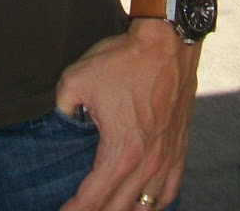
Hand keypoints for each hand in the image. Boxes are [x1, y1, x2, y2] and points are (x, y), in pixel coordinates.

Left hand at [54, 20, 199, 210]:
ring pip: (145, 206)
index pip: (93, 198)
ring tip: (106, 210)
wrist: (167, 45)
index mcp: (121, 152)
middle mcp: (146, 164)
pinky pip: (169, 191)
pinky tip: (143, 203)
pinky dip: (154, 204)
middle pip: (119, 209)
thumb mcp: (77, 78)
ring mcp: (166, 159)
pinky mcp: (179, 150)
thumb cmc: (124, 61)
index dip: (74, 210)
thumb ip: (62, 106)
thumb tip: (60, 119)